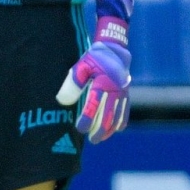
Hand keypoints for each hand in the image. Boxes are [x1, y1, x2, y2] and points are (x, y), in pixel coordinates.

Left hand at [55, 0, 131, 142]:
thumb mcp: (81, 66)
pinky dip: (120, 121)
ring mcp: (123, 93)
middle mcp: (114, 90)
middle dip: (99, 129)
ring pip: (117, 116)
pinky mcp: (127, 94)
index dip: (87, 119)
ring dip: (109, 129)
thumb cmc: (95, 58)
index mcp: (102, 83)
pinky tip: (115, 130)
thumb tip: (63, 101)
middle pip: (108, 115)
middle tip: (91, 139)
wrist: (115, 50)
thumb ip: (72, 83)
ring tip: (100, 138)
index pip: (94, 106)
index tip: (80, 128)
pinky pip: (125, 111)